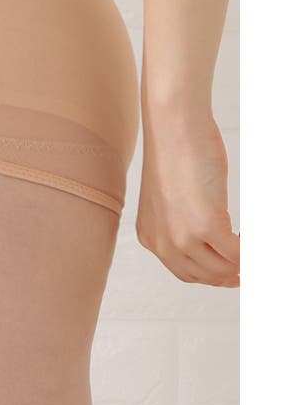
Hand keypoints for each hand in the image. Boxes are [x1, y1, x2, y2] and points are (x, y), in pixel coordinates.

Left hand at [136, 114, 239, 287]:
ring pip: (223, 269)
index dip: (210, 275)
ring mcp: (183, 237)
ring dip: (241, 263)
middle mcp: (162, 242)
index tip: (229, 273)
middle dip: (229, 273)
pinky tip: (254, 241)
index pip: (184, 271)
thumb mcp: (170, 199)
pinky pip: (239, 255)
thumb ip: (183, 223)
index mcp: (150, 236)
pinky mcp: (207, 226)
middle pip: (205, 275)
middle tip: (246, 265)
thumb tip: (213, 241)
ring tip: (250, 250)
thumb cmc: (175, 155)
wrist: (173, 129)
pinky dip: (252, 253)